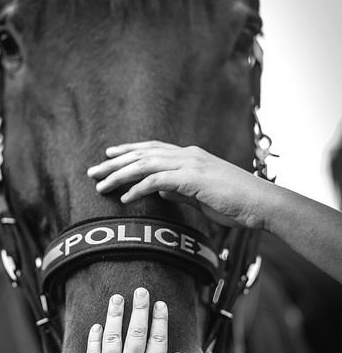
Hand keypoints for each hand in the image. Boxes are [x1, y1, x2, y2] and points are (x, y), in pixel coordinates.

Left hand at [85, 287, 182, 352]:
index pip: (158, 338)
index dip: (160, 319)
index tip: (160, 303)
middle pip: (137, 331)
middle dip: (140, 308)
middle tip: (140, 290)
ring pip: (113, 336)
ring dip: (116, 315)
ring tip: (117, 298)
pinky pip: (93, 352)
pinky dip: (95, 337)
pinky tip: (98, 325)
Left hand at [87, 140, 268, 228]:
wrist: (260, 203)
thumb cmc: (234, 201)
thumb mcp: (201, 194)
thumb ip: (180, 190)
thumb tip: (160, 190)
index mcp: (189, 156)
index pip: (152, 149)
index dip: (129, 151)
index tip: (109, 155)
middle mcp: (187, 155)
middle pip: (142, 154)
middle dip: (115, 162)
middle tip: (92, 171)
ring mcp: (189, 164)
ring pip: (145, 164)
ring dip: (119, 174)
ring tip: (100, 185)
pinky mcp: (192, 178)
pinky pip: (157, 181)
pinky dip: (138, 188)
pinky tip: (124, 198)